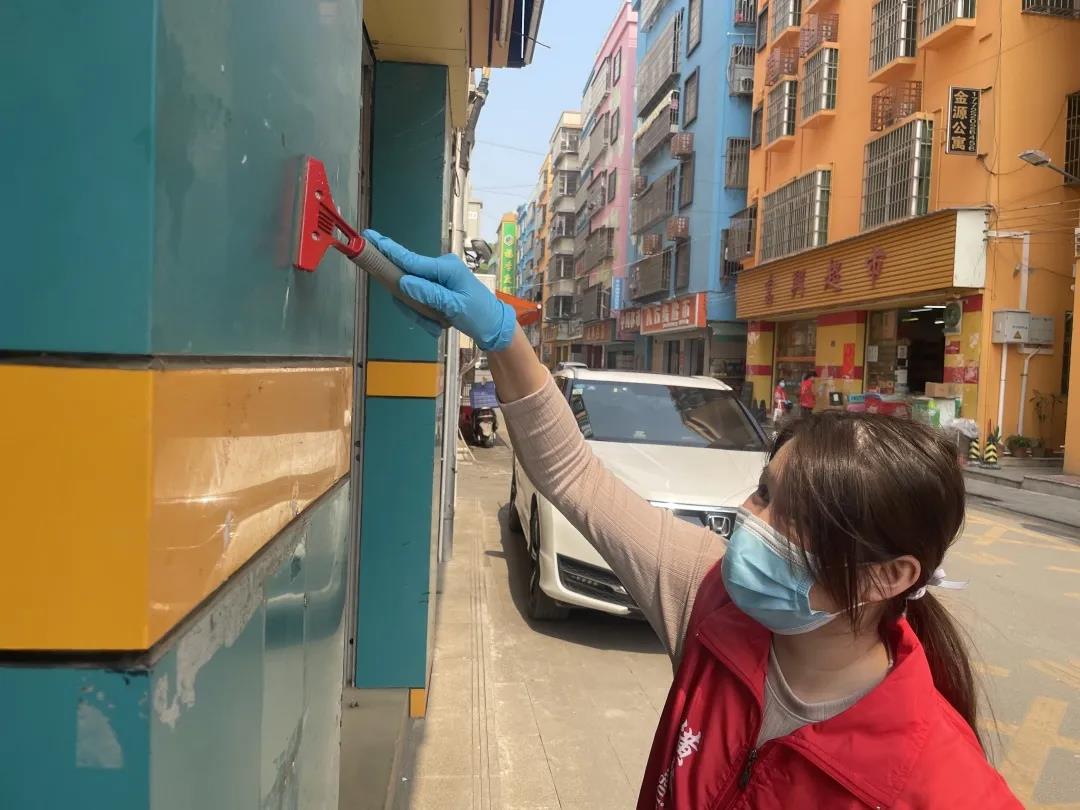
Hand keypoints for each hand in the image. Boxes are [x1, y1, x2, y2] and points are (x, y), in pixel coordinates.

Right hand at [363, 230, 516, 351]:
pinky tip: (439, 324)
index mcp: (446, 268)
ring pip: (412, 296)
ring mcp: (438, 279)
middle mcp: (440, 269)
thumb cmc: (479, 315)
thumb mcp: (454, 306)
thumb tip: (403, 282)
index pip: (410, 259)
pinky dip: (426, 317)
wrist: (494, 326)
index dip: (388, 250)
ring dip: (421, 315)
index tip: (370, 237)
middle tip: (430, 321)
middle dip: (412, 306)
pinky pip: (420, 302)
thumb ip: (428, 294)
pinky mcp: (438, 289)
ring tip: (439, 325)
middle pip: (408, 282)